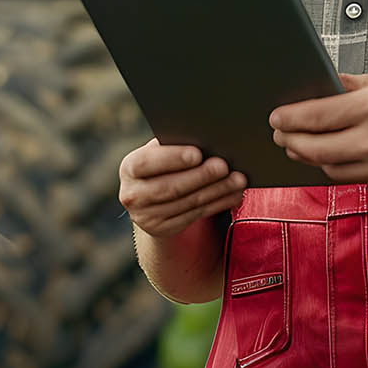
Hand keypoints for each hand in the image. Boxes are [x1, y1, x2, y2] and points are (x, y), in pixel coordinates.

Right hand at [118, 139, 246, 236]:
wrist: (151, 197)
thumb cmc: (163, 164)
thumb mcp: (160, 153)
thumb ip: (172, 146)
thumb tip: (205, 138)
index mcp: (129, 168)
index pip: (147, 163)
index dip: (172, 158)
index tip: (197, 154)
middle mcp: (132, 195)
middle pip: (170, 187)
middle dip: (201, 176)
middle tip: (224, 166)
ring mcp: (146, 217)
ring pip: (187, 203)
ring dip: (216, 191)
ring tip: (238, 179)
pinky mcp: (162, 230)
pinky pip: (195, 215)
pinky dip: (218, 204)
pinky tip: (233, 195)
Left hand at [269, 72, 367, 189]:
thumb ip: (349, 84)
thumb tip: (319, 82)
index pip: (316, 116)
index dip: (288, 118)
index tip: (275, 117)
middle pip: (314, 147)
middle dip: (289, 140)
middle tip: (279, 133)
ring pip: (327, 167)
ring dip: (307, 156)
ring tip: (298, 144)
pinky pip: (348, 176)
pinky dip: (334, 165)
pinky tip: (328, 154)